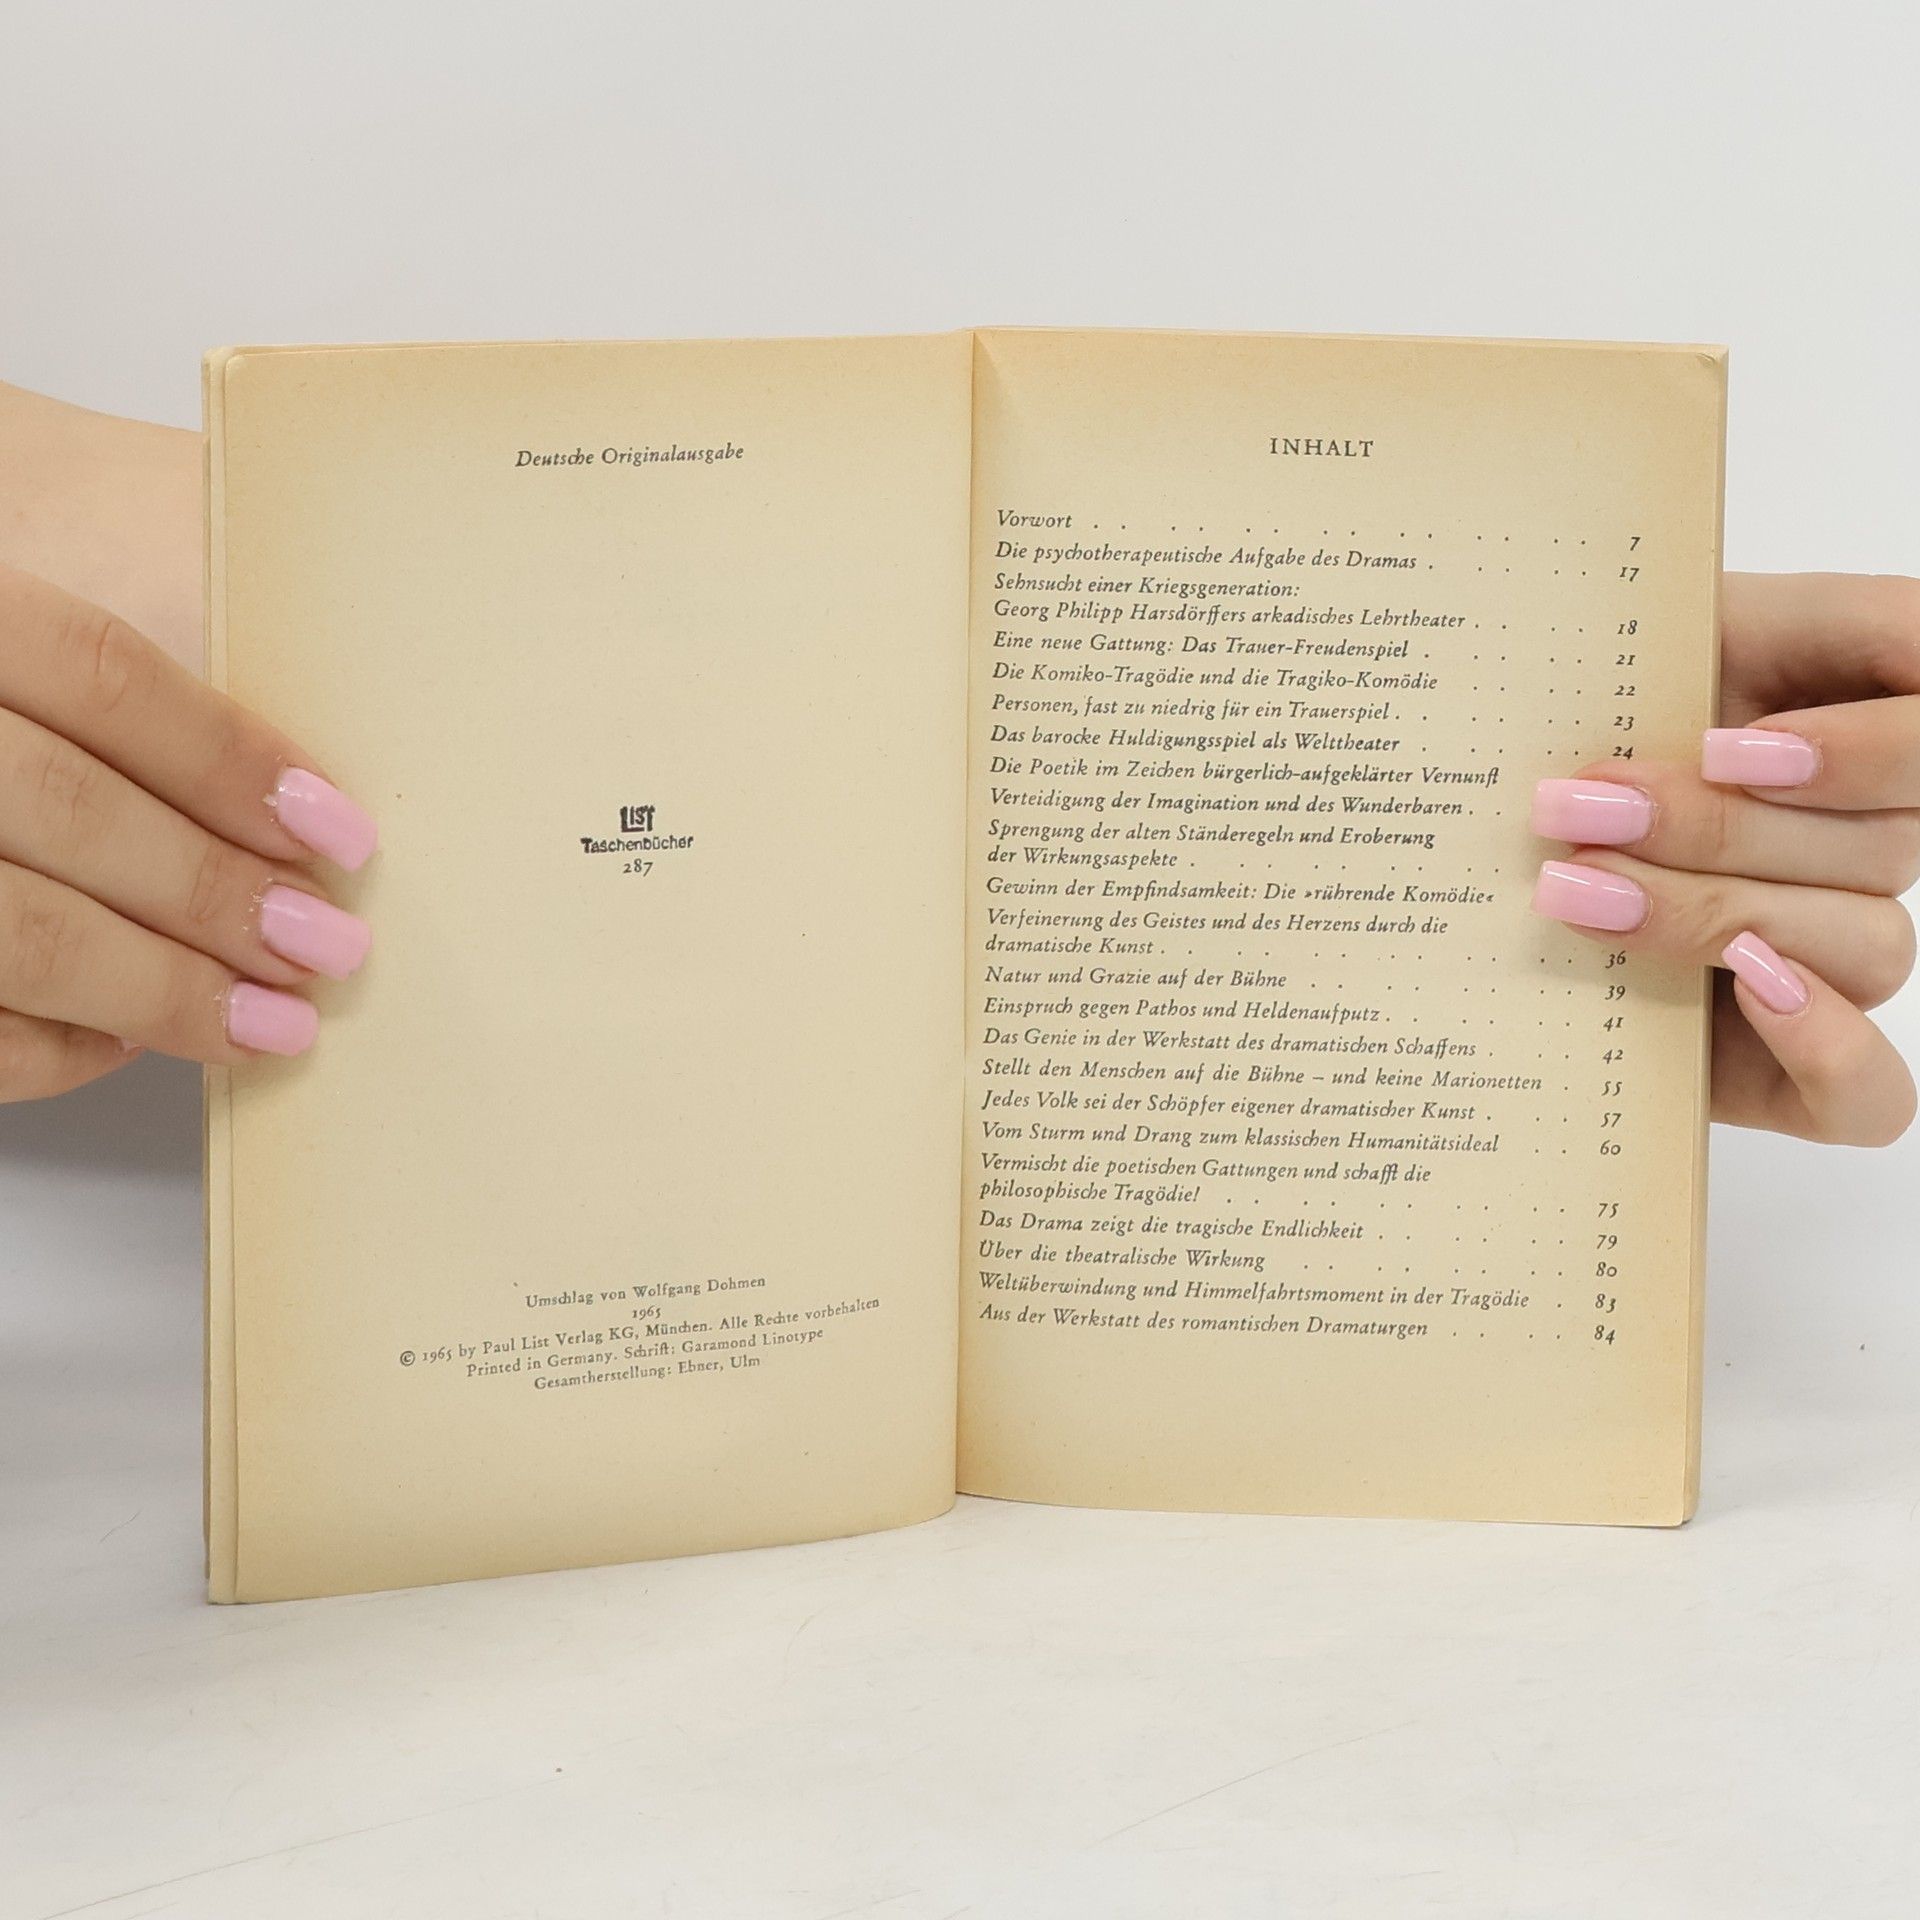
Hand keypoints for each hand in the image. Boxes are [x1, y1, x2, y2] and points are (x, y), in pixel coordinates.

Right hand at [0, 563, 375, 1100]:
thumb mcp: (20, 614)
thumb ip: (105, 688)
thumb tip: (285, 795)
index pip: (100, 674)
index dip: (231, 760)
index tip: (340, 833)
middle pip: (68, 811)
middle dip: (216, 894)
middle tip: (326, 948)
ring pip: (20, 934)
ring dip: (162, 991)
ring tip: (271, 1022)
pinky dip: (58, 1048)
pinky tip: (131, 1042)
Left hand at [1530, 571, 1917, 1145]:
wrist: (1469, 825)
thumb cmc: (1549, 722)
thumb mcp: (1619, 639)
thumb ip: (1708, 619)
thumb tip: (1745, 601)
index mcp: (1845, 712)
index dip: (1868, 746)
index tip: (1734, 748)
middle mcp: (1859, 833)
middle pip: (1878, 845)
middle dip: (1718, 830)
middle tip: (1579, 811)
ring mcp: (1831, 948)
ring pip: (1862, 944)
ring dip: (1713, 914)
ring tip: (1576, 892)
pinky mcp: (1784, 1060)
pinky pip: (1867, 1090)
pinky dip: (1828, 1049)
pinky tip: (1747, 994)